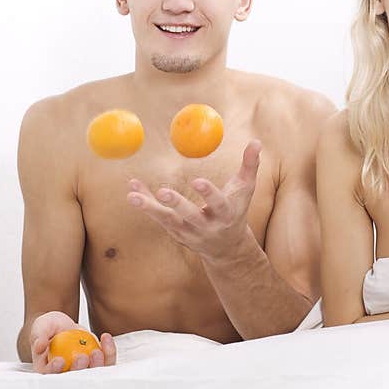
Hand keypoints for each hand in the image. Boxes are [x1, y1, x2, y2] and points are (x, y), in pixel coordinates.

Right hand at [29, 311, 116, 373]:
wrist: (61, 325)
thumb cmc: (48, 328)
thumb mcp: (40, 328)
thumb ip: (39, 335)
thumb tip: (39, 345)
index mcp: (47, 369)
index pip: (50, 375)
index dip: (54, 371)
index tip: (59, 361)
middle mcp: (65, 372)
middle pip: (74, 378)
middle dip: (79, 370)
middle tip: (82, 357)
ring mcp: (83, 367)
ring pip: (93, 373)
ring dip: (97, 365)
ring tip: (97, 351)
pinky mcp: (95, 360)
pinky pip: (105, 360)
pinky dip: (108, 351)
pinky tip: (105, 337)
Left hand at [126, 140, 260, 260]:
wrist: (227, 248)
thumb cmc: (236, 210)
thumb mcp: (245, 190)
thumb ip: (250, 165)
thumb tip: (256, 141)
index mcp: (226, 215)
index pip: (218, 204)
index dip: (208, 194)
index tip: (196, 181)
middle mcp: (206, 227)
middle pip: (190, 216)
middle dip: (176, 204)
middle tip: (162, 191)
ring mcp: (189, 233)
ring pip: (167, 221)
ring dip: (149, 208)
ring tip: (132, 196)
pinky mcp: (175, 234)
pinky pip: (158, 217)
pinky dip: (146, 203)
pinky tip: (132, 189)